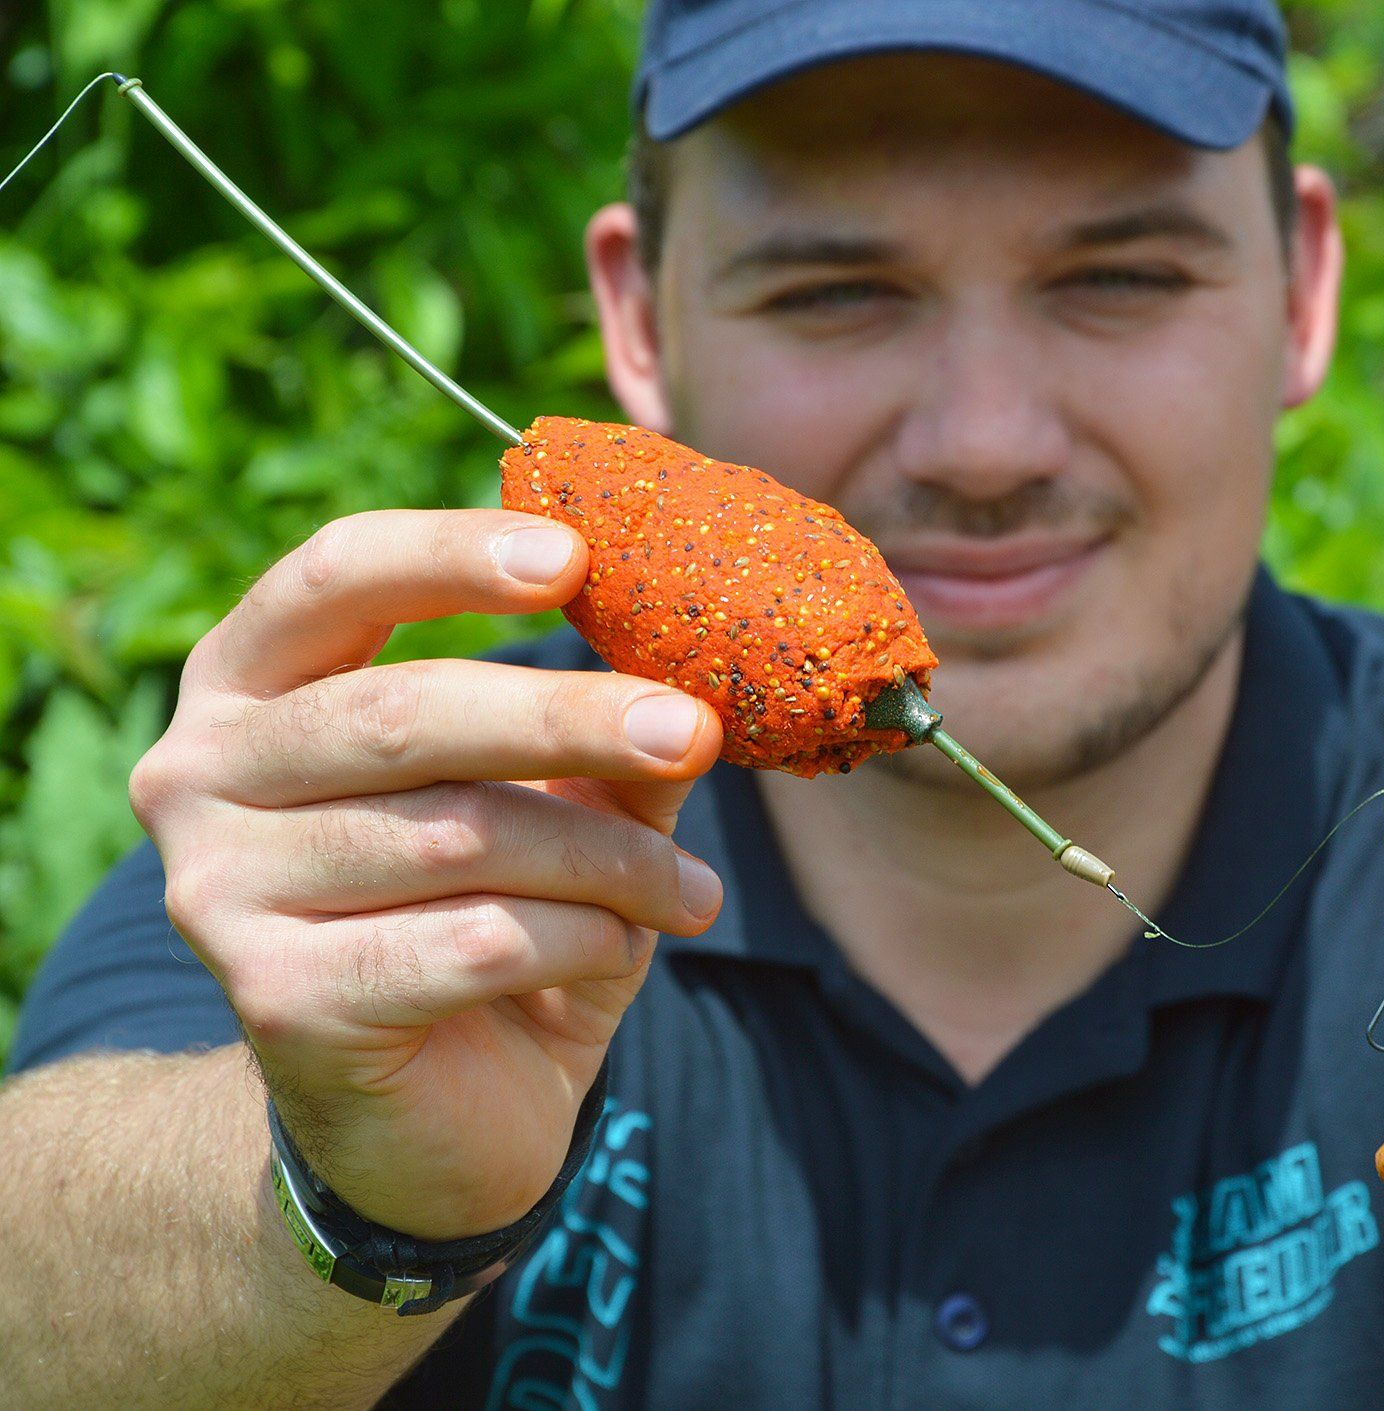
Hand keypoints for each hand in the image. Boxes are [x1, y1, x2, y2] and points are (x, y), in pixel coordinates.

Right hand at [129, 509, 723, 1238]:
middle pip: (404, 713)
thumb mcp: (555, 810)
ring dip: (608, 860)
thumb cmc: (486, 924)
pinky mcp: (275, 999)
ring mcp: (219, 890)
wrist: (425, 1121)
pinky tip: (620, 952)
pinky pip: (473, 941)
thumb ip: (602, 739)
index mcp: (255, 686)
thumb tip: (692, 674)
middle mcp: (203, 773)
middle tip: (696, 731)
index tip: (576, 557)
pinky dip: (578, 940)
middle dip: (571, 720)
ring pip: (458, 836)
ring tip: (688, 890)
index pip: (334, 578)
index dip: (450, 557)